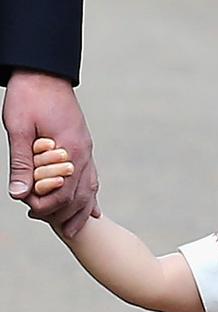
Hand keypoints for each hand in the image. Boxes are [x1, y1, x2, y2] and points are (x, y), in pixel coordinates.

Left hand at [3, 70, 99, 235]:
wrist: (43, 69)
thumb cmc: (28, 94)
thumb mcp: (18, 127)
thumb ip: (20, 162)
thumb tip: (18, 194)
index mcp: (69, 149)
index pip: (62, 192)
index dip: (46, 205)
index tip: (30, 210)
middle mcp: (84, 153)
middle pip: (79, 197)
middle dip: (62, 214)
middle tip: (44, 222)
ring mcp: (87, 151)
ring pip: (89, 191)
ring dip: (80, 213)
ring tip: (71, 230)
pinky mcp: (84, 147)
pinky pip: (92, 180)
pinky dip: (91, 198)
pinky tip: (92, 211)